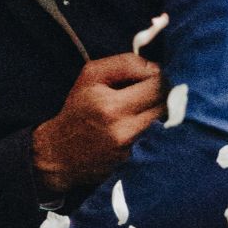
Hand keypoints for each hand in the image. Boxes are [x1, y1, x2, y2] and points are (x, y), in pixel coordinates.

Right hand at [31, 53, 163, 193]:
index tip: (148, 76)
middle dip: (164, 93)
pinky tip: (142, 126)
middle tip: (152, 91)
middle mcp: (123, 130)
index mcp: (110, 105)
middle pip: (166, 104)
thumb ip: (125, 64)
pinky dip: (156, 130)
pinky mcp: (135, 163)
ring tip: (146, 108)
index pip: (157, 84)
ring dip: (162, 112)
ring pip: (166, 122)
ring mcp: (130, 150)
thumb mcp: (91, 76)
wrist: (61, 154)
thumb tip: (156, 68)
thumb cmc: (78, 109)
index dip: (158, 76)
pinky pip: (159, 140)